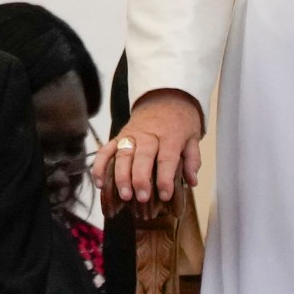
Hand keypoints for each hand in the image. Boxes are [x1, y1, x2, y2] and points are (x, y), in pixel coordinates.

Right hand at [94, 89, 201, 205]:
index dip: (165, 178)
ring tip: (124, 195)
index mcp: (170, 135)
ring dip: (121, 176)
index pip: (166, 158)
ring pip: (122, 155)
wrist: (164, 96)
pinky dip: (100, 166)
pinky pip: (106, 150)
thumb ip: (192, 159)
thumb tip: (192, 181)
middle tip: (141, 198)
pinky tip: (100, 183)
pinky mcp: (118, 136)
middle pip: (142, 157)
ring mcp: (130, 134)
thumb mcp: (193, 136)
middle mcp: (148, 134)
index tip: (165, 195)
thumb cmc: (180, 121)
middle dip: (140, 178)